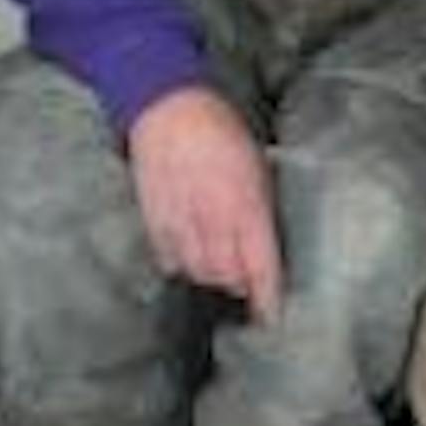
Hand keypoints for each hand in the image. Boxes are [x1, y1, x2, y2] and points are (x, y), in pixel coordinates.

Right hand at [128, 85, 283, 319]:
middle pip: (228, 277)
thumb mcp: (257, 166)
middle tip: (245, 279)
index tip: (271, 318)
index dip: (268, 299)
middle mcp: (214, 219)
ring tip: (217, 261)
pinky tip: (189, 249)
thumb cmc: (221, 132)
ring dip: (211, 273)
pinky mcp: (154, 221)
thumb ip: (260, 210)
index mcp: (247, 204)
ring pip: (199, 272)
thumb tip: (264, 248)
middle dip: (240, 283)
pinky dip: (182, 262)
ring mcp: (181, 222)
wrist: (168, 108)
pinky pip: (169, 260)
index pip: (262, 267)